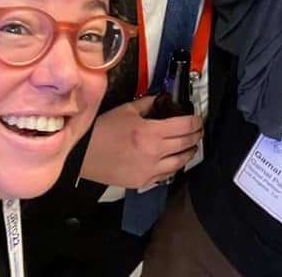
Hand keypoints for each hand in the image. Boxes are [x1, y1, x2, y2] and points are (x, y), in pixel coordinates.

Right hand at [79, 96, 202, 188]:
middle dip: (196, 136)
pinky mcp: (142, 182)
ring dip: (189, 153)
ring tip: (191, 146)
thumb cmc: (103, 129)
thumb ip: (149, 103)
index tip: (199, 119)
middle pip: (186, 144)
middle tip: (198, 131)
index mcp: (151, 132)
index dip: (196, 121)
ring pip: (180, 163)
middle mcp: (154, 153)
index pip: (185, 126)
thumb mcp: (127, 110)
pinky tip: (174, 161)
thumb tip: (164, 100)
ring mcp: (149, 171)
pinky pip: (165, 176)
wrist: (82, 154)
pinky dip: (173, 167)